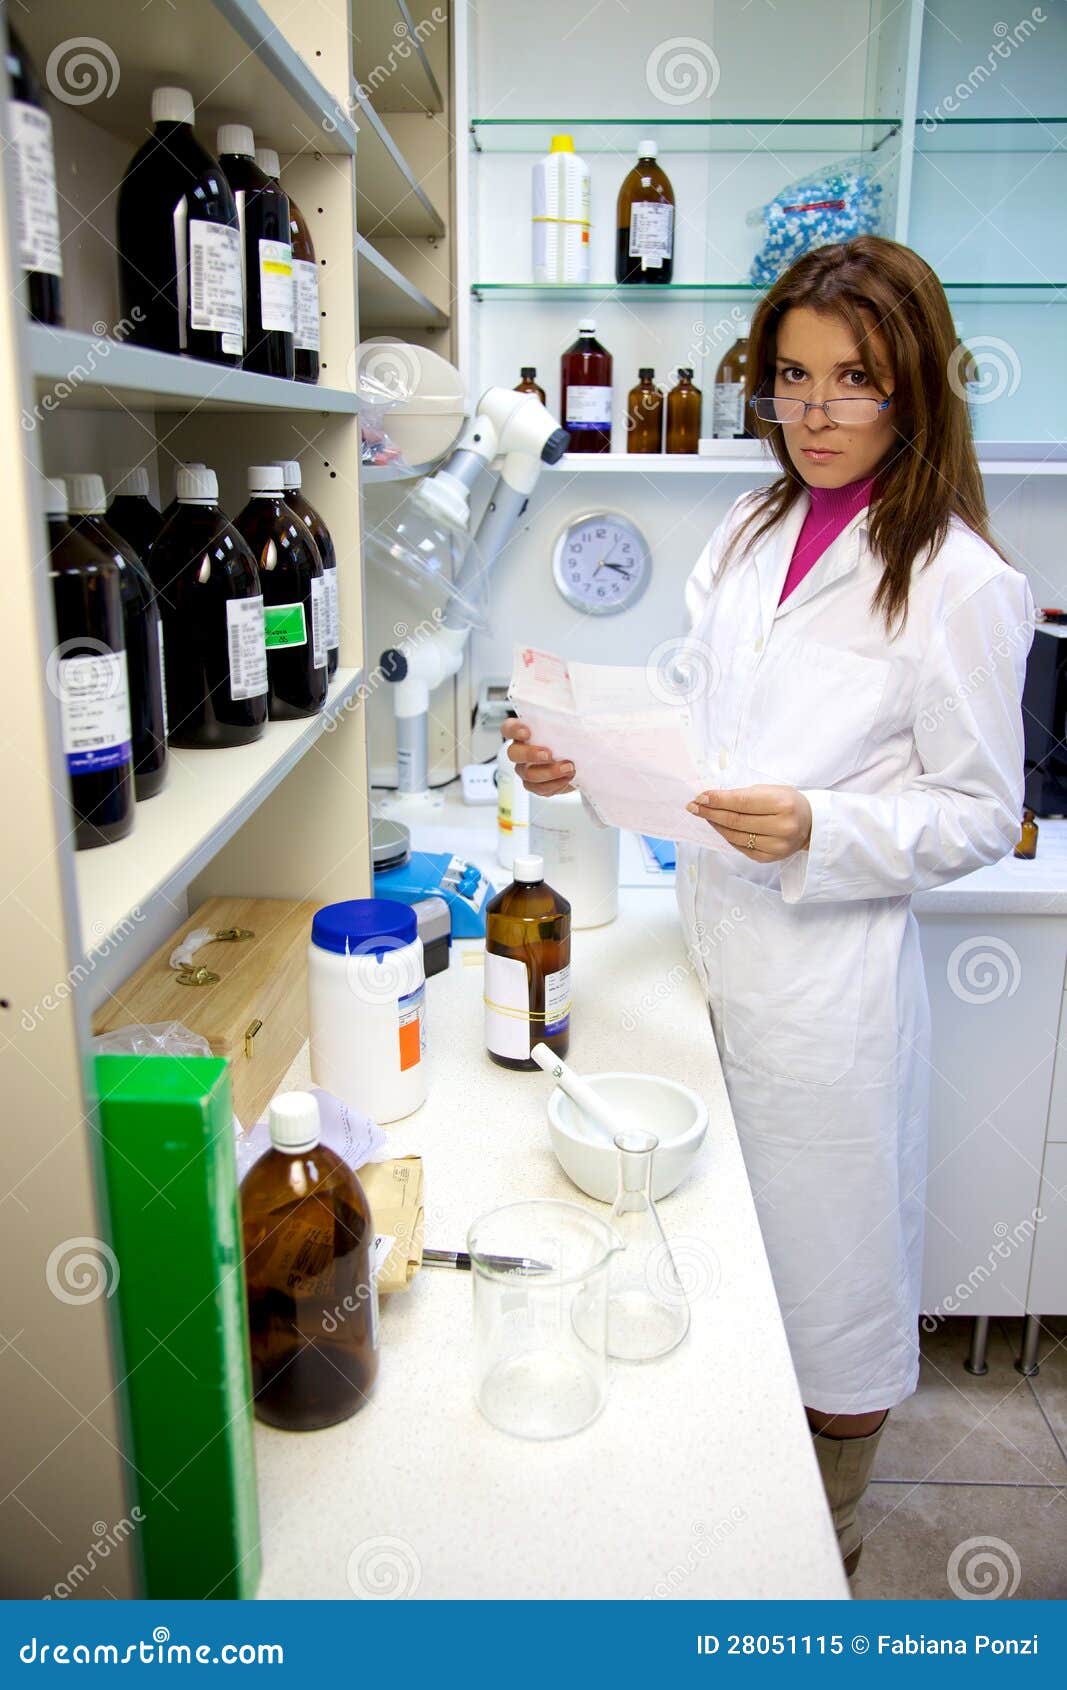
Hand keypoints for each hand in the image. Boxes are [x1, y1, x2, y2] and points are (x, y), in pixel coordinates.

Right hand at [501, 717, 575, 796]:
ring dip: (549, 772)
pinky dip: (556, 783)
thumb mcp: (568, 726)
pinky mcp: (536, 785)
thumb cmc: (570, 739)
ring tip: (568, 767)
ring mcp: (526, 770)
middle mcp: (521, 751)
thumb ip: (564, 722)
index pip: (508, 729)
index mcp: (523, 732)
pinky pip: (540, 788)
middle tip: (548, 754)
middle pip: (513, 754)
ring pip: (528, 774)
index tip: (527, 732)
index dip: (514, 731)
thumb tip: (571, 722)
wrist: (580, 759)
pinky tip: (568, 777)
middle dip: (530, 754)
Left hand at [687, 784, 811, 861]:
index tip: (699, 797)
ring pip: (735, 837)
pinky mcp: (770, 858)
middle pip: (736, 821)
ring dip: (716, 825)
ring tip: (705, 815)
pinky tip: (720, 828)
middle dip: (711, 813)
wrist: (810, 824)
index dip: (718, 800)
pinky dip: (727, 837)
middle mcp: (782, 827)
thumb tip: (710, 798)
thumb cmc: (787, 802)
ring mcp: (776, 846)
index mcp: (783, 804)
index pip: (742, 802)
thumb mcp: (771, 790)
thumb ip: (743, 795)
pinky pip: (740, 848)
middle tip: (694, 806)